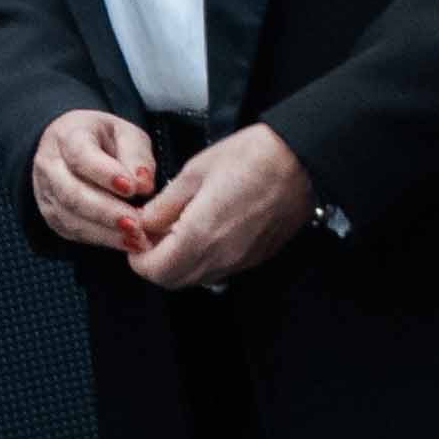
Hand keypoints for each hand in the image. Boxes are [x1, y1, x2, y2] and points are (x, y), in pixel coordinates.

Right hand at [31, 109, 158, 253]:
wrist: (72, 150)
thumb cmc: (103, 140)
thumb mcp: (125, 134)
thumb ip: (136, 154)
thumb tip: (143, 184)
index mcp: (67, 135)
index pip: (80, 155)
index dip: (105, 173)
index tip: (131, 188)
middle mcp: (49, 164)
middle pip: (72, 193)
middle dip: (107, 212)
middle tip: (138, 224)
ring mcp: (46, 193)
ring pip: (71, 217)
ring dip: (106, 232)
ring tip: (138, 238)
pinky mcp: (52, 216)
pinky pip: (74, 232)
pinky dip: (103, 240)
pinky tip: (128, 243)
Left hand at [124, 123, 315, 288]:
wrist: (301, 161)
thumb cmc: (253, 158)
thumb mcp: (195, 172)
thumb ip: (165, 204)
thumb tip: (145, 221)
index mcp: (201, 235)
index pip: (155, 270)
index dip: (138, 257)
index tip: (137, 236)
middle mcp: (221, 257)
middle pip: (173, 281)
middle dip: (155, 263)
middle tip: (152, 234)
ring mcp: (240, 261)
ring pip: (196, 278)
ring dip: (178, 263)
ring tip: (175, 230)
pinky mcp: (255, 258)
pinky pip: (218, 270)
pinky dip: (201, 260)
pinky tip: (202, 231)